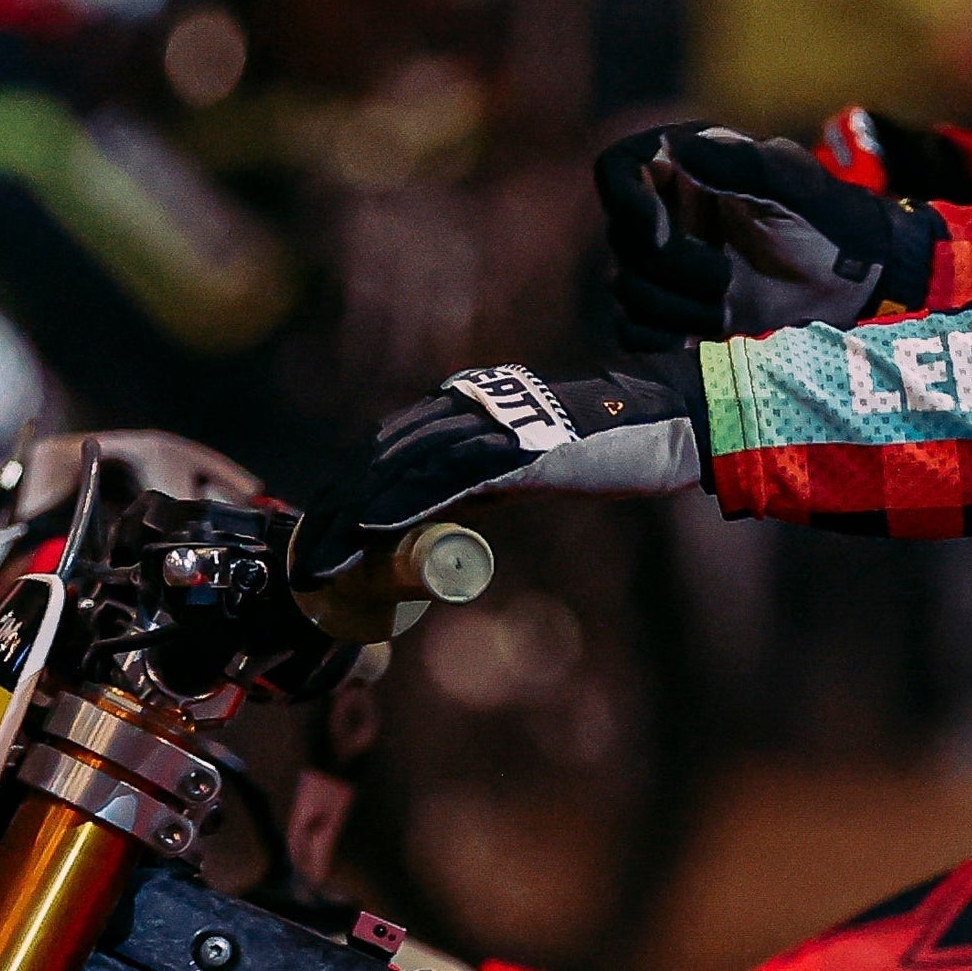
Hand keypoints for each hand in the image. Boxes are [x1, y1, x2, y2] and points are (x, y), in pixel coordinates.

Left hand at [295, 365, 701, 584]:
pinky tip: (368, 533)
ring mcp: (489, 421)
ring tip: (320, 566)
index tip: (319, 540)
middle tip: (303, 566)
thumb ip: (491, 476)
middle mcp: (466, 403)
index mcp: (466, 405)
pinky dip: (399, 504)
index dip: (347, 496)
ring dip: (350, 520)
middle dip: (333, 514)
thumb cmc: (611, 446)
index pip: (387, 451)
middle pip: (378, 460)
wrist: (668, 418)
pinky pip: (442, 476)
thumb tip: (456, 515)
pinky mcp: (514, 444)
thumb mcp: (533, 461)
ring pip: (398, 468)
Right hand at [593, 125, 936, 347]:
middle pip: (621, 240)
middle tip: (725, 279)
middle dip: (672, 269)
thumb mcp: (795, 184)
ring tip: (728, 308)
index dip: (626, 203)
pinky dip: (663, 336)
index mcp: (684, 165)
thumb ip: (741, 165)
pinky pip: (630, 329)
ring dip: (675, 308)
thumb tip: (679, 150)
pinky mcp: (669, 309)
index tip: (661, 233)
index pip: (615, 169)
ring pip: (624, 289)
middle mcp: (663, 209)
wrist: (848, 282)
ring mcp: (663, 262)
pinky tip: (708, 331)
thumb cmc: (827, 219)